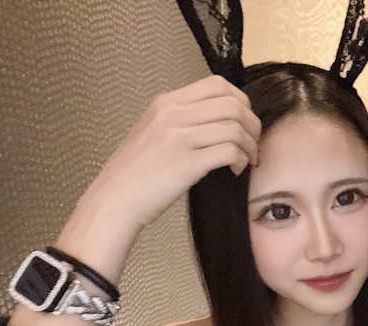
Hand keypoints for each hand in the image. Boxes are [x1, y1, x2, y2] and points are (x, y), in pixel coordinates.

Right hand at [79, 75, 260, 231]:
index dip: (241, 101)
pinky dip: (241, 160)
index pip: (217, 84)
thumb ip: (182, 119)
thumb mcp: (153, 131)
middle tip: (252, 144)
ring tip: (247, 160)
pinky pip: (230, 151)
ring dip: (250, 146)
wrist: (114, 199)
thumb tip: (220, 120)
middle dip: (252, 125)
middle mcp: (172, 115)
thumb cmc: (136, 172)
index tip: (244, 121)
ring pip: (235, 128)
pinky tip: (236, 170)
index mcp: (165, 103)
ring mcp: (179, 138)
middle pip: (233, 104)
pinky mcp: (187, 164)